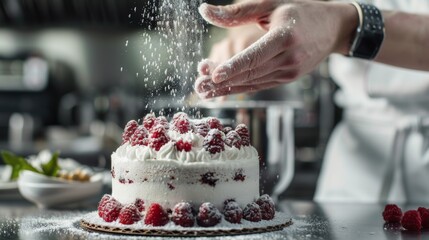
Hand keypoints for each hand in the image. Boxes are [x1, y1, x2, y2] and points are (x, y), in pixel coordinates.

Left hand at [195, 0, 356, 97]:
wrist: (333, 27)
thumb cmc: (299, 10)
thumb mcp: (270, 3)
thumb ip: (237, 11)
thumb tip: (204, 11)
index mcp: (285, 36)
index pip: (255, 55)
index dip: (233, 67)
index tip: (213, 75)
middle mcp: (289, 57)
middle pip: (251, 73)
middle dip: (223, 82)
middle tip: (199, 86)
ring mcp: (290, 71)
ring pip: (254, 82)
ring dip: (228, 88)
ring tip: (205, 92)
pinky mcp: (289, 78)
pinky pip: (261, 84)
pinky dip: (242, 87)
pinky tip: (224, 90)